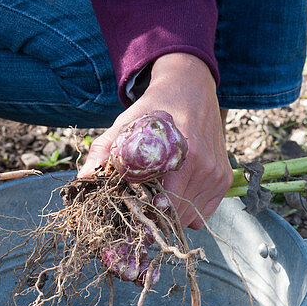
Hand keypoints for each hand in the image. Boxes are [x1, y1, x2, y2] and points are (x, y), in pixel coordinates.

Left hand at [79, 53, 231, 228]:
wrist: (190, 88)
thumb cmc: (155, 109)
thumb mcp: (126, 124)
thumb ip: (104, 151)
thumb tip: (83, 178)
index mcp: (184, 154)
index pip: (165, 205)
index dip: (145, 215)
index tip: (131, 213)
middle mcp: (205, 166)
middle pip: (177, 215)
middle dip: (156, 217)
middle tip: (140, 206)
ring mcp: (217, 174)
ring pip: (191, 217)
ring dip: (172, 214)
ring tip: (157, 197)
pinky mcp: (223, 178)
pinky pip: (204, 212)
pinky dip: (189, 209)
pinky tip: (175, 193)